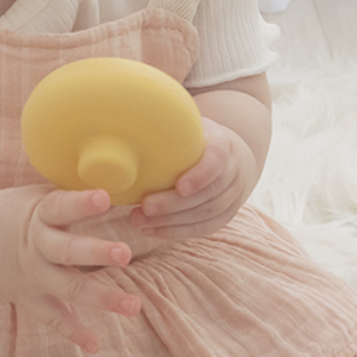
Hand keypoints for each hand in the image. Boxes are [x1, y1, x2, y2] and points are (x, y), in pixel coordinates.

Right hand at [0, 186, 140, 353]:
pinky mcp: (31, 298)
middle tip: (125, 253)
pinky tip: (96, 344)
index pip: (61, 206)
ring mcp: (34, 276)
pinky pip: (53, 318)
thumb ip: (73, 195)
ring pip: (68, 288)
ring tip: (133, 305)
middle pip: (67, 251)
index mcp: (39, 215)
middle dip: (97, 253)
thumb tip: (123, 178)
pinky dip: (73, 332)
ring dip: (100, 297)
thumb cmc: (21, 210)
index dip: (81, 203)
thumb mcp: (40, 195)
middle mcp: (36, 246)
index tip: (104, 198)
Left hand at [128, 118, 256, 241]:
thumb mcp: (186, 124)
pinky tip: (150, 230)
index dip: (201, 175)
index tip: (180, 186)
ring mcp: (232, 197)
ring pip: (205, 215)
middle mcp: (234, 173)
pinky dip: (175, 232)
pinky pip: (202, 229)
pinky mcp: (224, 216)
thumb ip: (164, 124)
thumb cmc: (195, 138)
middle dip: (175, 205)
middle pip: (209, 194)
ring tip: (138, 220)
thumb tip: (123, 124)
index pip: (217, 160)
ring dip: (170, 222)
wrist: (228, 157)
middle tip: (144, 207)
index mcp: (224, 145)